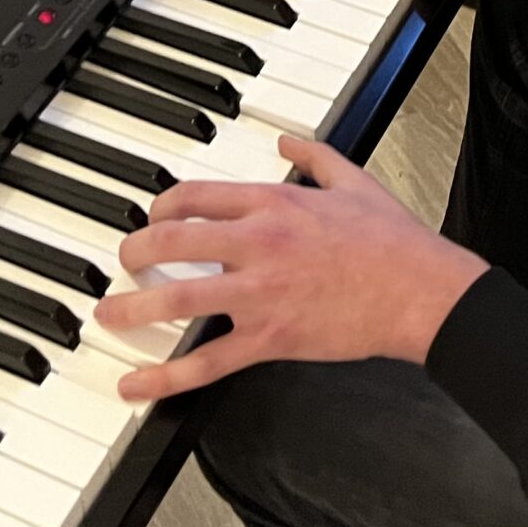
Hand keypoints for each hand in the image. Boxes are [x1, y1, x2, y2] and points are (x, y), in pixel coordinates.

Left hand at [94, 136, 488, 400]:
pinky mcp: (269, 339)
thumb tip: (288, 143)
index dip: (161, 207)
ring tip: (108, 314)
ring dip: (132, 308)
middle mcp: (258, 244)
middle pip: (172, 242)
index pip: (196, 197)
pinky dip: (166, 376)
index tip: (153, 218)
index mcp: (274, 203)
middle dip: (135, 252)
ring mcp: (260, 294)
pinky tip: (137, 383)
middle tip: (124, 262)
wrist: (419, 290)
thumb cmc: (392, 242)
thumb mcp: (353, 180)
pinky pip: (207, 362)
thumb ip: (314, 157)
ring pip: (178, 299)